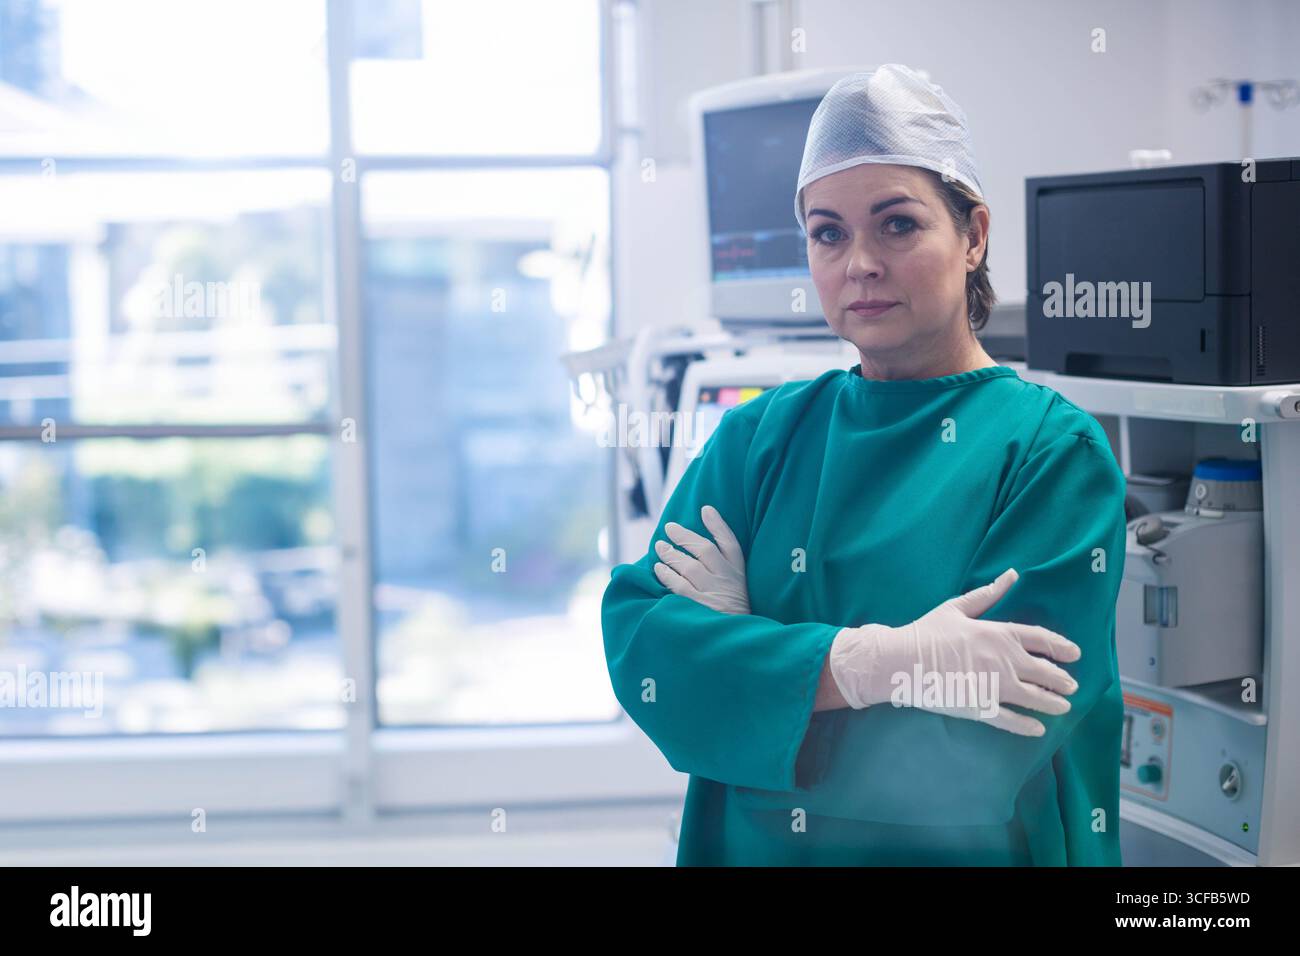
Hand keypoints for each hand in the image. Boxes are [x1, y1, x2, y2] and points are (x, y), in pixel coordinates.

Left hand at [652, 505, 749, 614]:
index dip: (718, 525)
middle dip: (685, 536)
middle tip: (669, 528)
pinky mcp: (699, 607)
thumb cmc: (732, 612)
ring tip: (659, 546)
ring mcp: (713, 594)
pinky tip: (659, 568)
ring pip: (689, 566)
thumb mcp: (736, 587)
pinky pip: (679, 586)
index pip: (731, 544)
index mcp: (739, 574)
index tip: (705, 509)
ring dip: (671, 554)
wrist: (735, 642)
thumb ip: (723, 567)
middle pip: (705, 550)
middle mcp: (727, 580)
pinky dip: (667, 575)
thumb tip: (700, 543)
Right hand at [828, 568, 1081, 735]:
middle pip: (1044, 671)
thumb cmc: (927, 632)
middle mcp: (1004, 661)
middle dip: (1062, 680)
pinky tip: (1038, 729)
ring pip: (1035, 697)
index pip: (1040, 639)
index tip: (1075, 654)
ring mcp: (995, 687)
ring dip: (1053, 703)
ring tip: (1063, 707)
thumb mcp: (957, 608)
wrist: (902, 661)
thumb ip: (988, 594)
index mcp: (999, 634)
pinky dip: (1027, 725)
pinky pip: (1012, 720)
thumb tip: (1011, 574)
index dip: (1061, 647)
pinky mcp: (981, 708)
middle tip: (1071, 686)